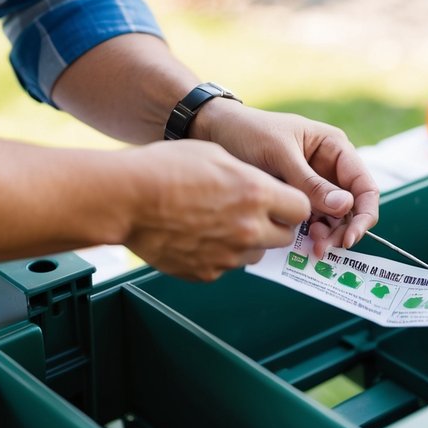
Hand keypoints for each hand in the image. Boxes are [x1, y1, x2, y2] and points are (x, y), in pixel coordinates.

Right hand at [119, 139, 309, 280]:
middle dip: (274, 225)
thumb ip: (248, 174)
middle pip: (284, 237)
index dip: (291, 204)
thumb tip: (263, 186)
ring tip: (217, 222)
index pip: (301, 209)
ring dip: (247, 242)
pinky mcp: (206, 273)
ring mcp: (228, 256)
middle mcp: (249, 229)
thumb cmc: (166, 168)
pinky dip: (218, 254)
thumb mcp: (215, 154)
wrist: (125, 198)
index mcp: (256, 194)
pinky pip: (225, 266)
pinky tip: (196, 235)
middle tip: (251, 212)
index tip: (280, 201)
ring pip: (255, 255)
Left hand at [191, 101, 379, 256]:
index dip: (363, 214)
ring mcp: (313, 186)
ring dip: (326, 236)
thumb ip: (310, 182)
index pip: (364, 186)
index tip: (349, 237)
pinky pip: (312, 222)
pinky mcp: (296, 200)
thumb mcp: (280, 154)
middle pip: (352, 208)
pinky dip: (310, 235)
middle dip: (342, 230)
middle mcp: (329, 169)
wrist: (214, 132)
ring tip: (311, 247)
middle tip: (322, 248)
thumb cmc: (249, 132)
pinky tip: (301, 244)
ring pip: (333, 219)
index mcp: (334, 149)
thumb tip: (345, 206)